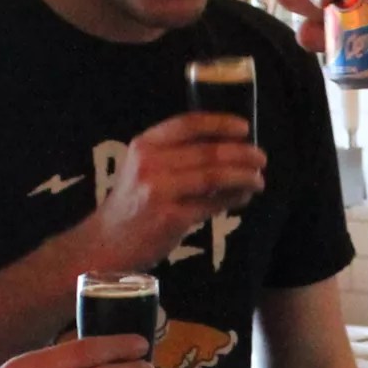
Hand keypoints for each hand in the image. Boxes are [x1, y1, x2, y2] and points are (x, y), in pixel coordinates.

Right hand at [91, 112, 262, 270]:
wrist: (105, 243)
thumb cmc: (131, 204)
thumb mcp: (142, 168)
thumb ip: (174, 154)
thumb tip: (226, 147)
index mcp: (144, 145)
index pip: (188, 124)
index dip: (220, 123)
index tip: (244, 128)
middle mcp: (150, 163)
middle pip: (208, 152)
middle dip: (242, 153)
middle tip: (261, 158)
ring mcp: (160, 191)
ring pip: (215, 176)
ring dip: (244, 176)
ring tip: (259, 178)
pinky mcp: (171, 217)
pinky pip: (212, 204)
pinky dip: (233, 198)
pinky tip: (244, 197)